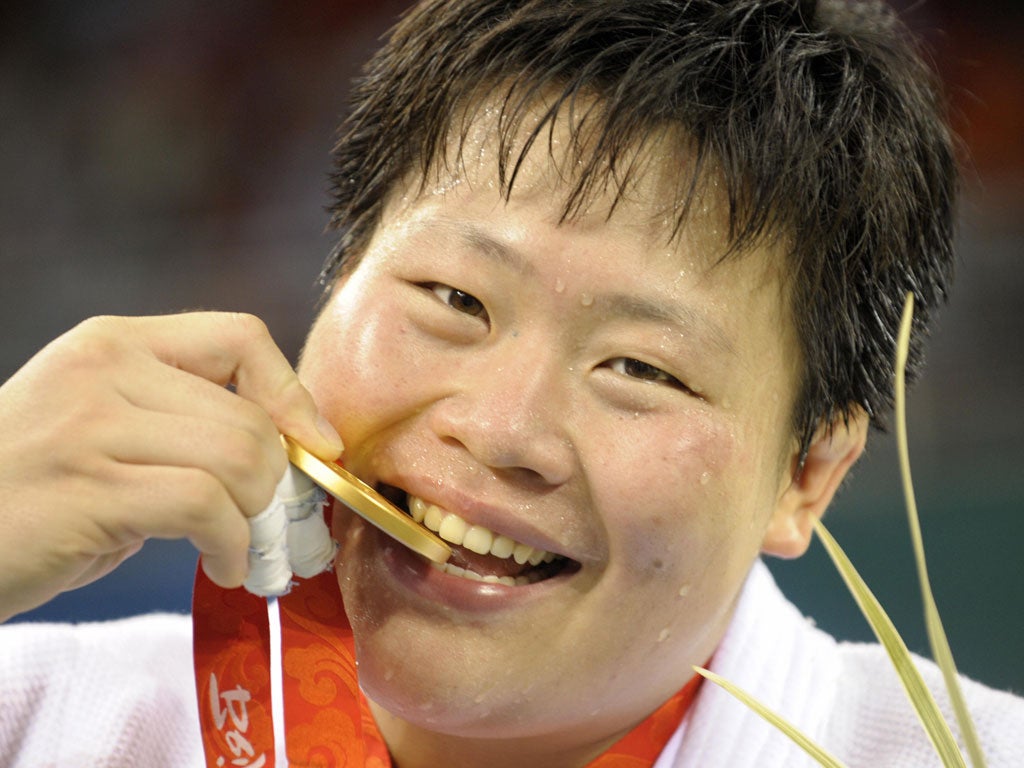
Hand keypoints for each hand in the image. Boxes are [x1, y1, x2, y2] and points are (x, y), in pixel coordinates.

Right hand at [0, 313, 342, 620]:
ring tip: (242, 549)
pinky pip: (206, 507)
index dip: (293, 393)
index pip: (241, 336)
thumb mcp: (104, 431)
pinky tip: (221, 566)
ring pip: (240, 459)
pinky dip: (232, 546)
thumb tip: (294, 445)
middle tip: (276, 526)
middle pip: (252, 417)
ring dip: (259, 519)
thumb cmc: (32, 495)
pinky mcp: (87, 488)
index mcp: (113, 344)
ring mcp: (91, 426)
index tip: (313, 446)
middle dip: (281, 484)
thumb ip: (183, 421)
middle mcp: (104, 370)